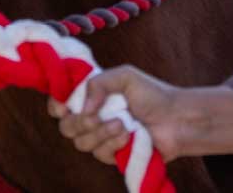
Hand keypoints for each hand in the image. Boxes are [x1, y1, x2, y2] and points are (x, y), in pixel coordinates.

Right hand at [49, 66, 187, 164]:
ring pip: (81, 142)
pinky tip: (128, 135)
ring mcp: (101, 138)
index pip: (61, 102)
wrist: (175, 120)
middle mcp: (92, 117)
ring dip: (100, 132)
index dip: (57, 105)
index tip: (63, 105)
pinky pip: (99, 153)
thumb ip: (99, 83)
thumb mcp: (125, 76)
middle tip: (98, 114)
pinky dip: (112, 144)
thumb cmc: (152, 94)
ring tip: (122, 122)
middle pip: (66, 127)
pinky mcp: (111, 155)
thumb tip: (82, 107)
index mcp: (92, 95)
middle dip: (79, 122)